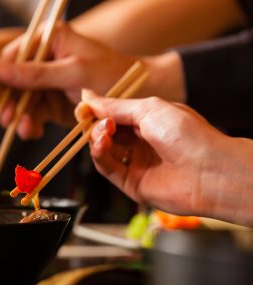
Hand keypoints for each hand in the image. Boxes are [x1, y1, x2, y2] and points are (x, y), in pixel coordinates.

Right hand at [0, 24, 136, 139]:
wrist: (138, 95)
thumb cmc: (110, 74)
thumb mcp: (74, 72)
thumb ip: (37, 73)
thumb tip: (1, 72)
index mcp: (50, 40)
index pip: (14, 55)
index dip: (3, 74)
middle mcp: (44, 60)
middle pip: (15, 81)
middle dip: (12, 102)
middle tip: (7, 120)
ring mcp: (47, 83)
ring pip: (23, 101)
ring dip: (22, 117)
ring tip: (25, 130)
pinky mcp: (52, 103)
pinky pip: (34, 114)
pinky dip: (32, 124)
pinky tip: (34, 131)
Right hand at [76, 91, 230, 217]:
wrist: (208, 170)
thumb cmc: (186, 134)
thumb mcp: (148, 109)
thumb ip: (115, 106)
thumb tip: (86, 95)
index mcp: (147, 121)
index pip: (112, 115)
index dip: (96, 111)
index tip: (82, 107)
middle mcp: (139, 142)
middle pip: (104, 132)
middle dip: (94, 124)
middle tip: (88, 118)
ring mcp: (134, 163)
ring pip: (102, 150)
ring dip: (96, 138)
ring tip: (104, 131)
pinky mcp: (130, 182)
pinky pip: (106, 168)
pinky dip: (99, 154)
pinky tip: (102, 144)